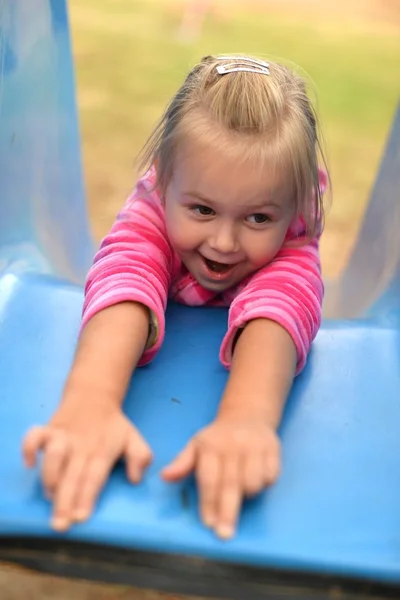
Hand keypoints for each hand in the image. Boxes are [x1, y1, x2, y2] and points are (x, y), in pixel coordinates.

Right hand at [22, 396, 151, 531]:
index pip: (94, 478)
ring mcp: (64, 436)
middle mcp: (82, 446)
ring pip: (54, 454)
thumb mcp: (133, 438)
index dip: (87, 498)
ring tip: (50, 496)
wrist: (94, 395)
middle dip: (65, 501)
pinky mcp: (49, 428)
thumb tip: (136, 478)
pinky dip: (28, 447)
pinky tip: (29, 463)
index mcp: (103, 451)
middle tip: (60, 524)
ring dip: (49, 476)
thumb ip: (140, 458)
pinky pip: (34, 436)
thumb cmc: (113, 425)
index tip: (80, 518)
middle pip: (72, 475)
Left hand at [161, 417, 279, 538]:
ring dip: (247, 496)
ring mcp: (254, 446)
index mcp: (211, 445)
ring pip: (253, 483)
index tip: (208, 523)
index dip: (208, 502)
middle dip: (227, 512)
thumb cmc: (218, 437)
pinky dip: (264, 484)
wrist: (246, 415)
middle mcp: (233, 444)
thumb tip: (165, 476)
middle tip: (224, 534)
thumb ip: (182, 463)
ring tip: (242, 493)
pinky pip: (270, 476)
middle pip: (230, 484)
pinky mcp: (273, 448)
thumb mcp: (196, 445)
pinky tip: (258, 479)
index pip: (209, 479)